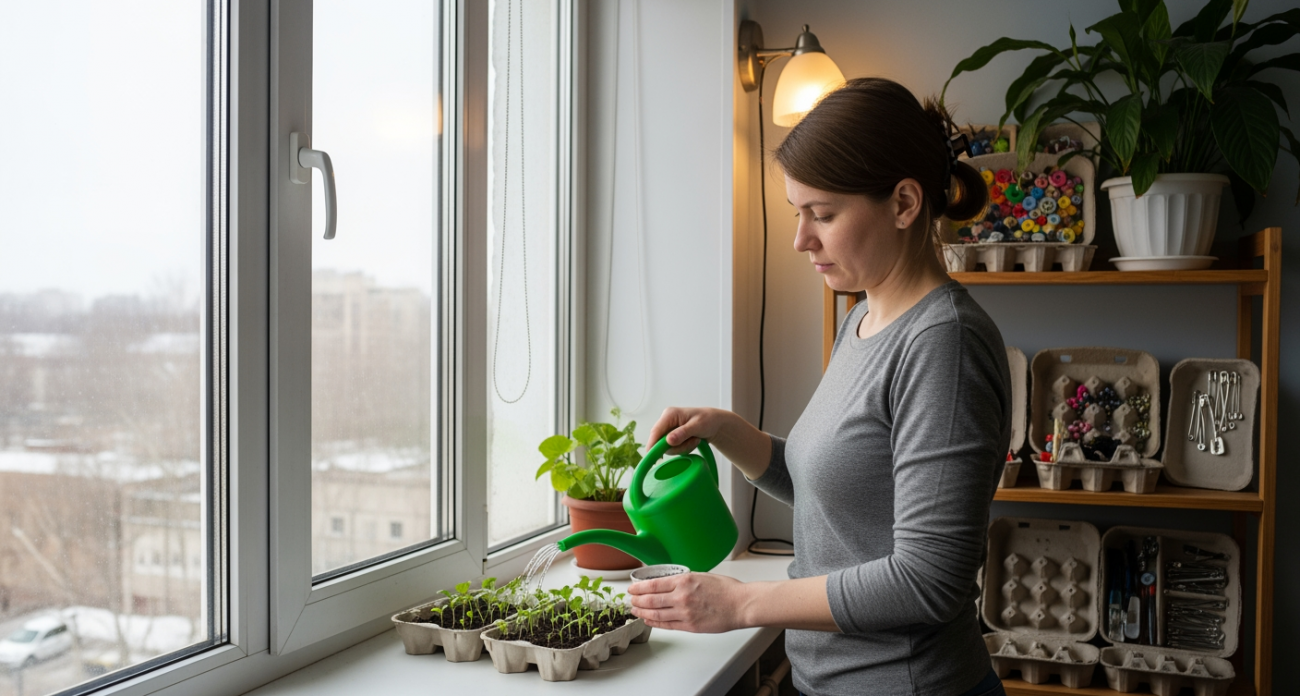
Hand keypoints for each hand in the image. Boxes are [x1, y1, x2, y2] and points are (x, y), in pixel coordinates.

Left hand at [627, 573, 748, 632]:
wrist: (741, 604)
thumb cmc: (727, 589)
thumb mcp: (702, 576)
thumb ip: (684, 580)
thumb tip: (669, 583)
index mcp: (684, 581)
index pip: (653, 584)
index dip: (639, 587)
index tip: (632, 588)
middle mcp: (681, 597)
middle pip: (651, 599)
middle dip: (637, 600)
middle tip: (630, 600)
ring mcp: (685, 613)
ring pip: (656, 613)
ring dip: (642, 612)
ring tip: (635, 610)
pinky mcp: (690, 626)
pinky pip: (667, 625)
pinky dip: (655, 622)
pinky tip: (648, 620)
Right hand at [648, 407, 731, 455]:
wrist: (715, 424)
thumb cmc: (708, 420)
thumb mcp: (697, 425)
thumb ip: (683, 433)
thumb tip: (669, 440)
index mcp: (669, 414)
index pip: (655, 431)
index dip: (652, 445)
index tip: (652, 457)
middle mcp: (666, 422)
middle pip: (660, 442)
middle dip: (677, 446)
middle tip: (692, 442)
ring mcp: (669, 431)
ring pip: (668, 448)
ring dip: (683, 448)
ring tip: (695, 439)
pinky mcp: (672, 438)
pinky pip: (674, 449)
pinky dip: (684, 448)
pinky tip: (693, 441)